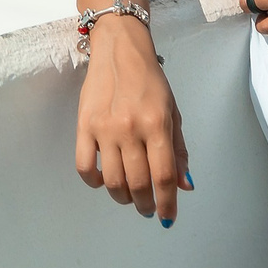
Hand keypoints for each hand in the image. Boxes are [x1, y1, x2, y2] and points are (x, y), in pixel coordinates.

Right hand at [73, 16, 192, 225]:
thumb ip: (178, 150)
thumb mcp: (173, 111)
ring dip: (122, 197)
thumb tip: (184, 186)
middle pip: (138, 183)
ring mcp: (104, 128)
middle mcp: (131, 128)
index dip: (167, 203)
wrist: (119, 49)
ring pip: (112, 181)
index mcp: (157, 124)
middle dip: (145, 204)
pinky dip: (94, 182)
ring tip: (129, 196)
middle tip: (147, 208)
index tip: (168, 219)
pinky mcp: (83, 125)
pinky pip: (84, 166)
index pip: (163, 176)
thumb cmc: (151, 81)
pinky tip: (103, 180)